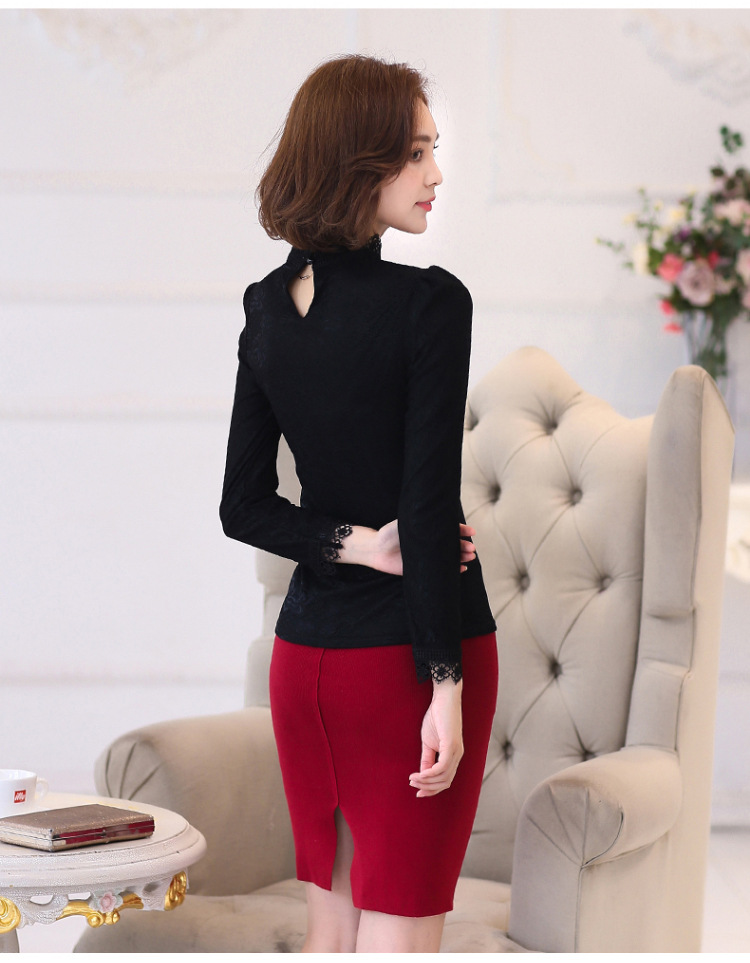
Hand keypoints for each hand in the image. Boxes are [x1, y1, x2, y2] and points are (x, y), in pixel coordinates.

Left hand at [367, 520, 476, 575]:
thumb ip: (420, 520)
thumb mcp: (406, 523)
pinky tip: (462, 569)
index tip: (471, 532)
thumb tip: (439, 513)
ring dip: (462, 557)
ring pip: (449, 557)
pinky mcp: (422, 569)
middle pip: (452, 544)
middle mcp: (429, 544)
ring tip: (470, 557)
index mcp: (427, 531)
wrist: (376, 550)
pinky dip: (453, 570)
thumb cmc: (389, 533)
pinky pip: (441, 570)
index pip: (448, 530)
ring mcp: (427, 557)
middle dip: (464, 545)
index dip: (461, 530)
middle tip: (471, 548)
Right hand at [409, 680, 463, 796]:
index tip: (418, 791)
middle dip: (428, 788)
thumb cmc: (436, 717)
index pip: (445, 780)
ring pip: (444, 777)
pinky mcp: (452, 745)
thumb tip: (423, 774)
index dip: (432, 789)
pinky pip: (442, 767)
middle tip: (413, 785)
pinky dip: (430, 773)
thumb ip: (428, 758)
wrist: (443, 698)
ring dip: (427, 781)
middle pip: (445, 782)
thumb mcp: (429, 742)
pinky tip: (420, 774)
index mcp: (453, 756)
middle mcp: (458, 756)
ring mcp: (456, 751)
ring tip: (413, 779)